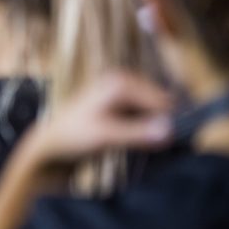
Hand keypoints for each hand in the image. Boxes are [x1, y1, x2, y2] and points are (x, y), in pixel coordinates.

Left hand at [25, 71, 173, 169]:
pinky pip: (144, 116)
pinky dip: (147, 129)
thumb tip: (171, 130)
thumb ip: (138, 133)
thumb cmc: (72, 138)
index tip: (180, 142)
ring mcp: (120, 94)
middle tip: (168, 146)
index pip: (162, 100)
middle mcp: (122, 82)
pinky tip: (145, 143)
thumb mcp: (106, 136)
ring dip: (156, 128)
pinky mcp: (119, 108)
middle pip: (160, 103)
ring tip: (155, 146)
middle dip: (164, 123)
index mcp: (120, 82)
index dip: (171, 122)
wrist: (49, 147)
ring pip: (153, 111)